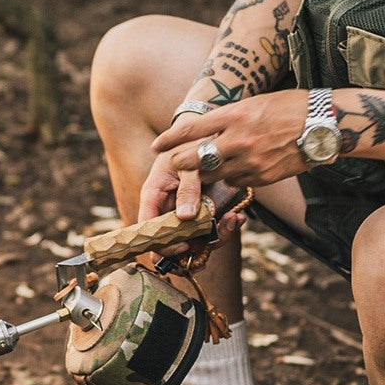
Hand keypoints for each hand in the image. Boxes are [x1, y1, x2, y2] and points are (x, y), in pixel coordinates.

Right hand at [139, 119, 244, 256]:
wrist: (208, 136)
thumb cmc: (190, 145)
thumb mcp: (188, 163)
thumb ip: (188, 188)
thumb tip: (186, 217)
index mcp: (153, 197)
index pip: (147, 229)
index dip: (161, 243)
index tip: (183, 244)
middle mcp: (167, 211)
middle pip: (170, 243)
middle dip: (191, 248)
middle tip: (212, 238)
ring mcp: (184, 216)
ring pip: (193, 242)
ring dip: (214, 238)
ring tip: (232, 220)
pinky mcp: (202, 215)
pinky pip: (210, 232)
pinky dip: (225, 229)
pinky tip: (237, 218)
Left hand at [152, 89, 309, 187]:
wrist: (323, 124)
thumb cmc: (289, 107)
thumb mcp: (254, 103)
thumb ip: (229, 118)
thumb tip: (206, 129)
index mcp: (235, 115)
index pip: (193, 129)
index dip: (172, 139)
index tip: (158, 145)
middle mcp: (238, 140)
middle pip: (197, 158)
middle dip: (182, 163)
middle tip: (175, 164)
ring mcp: (249, 161)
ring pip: (214, 174)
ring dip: (207, 172)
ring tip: (208, 167)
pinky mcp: (261, 177)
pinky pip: (235, 182)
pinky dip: (231, 178)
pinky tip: (236, 170)